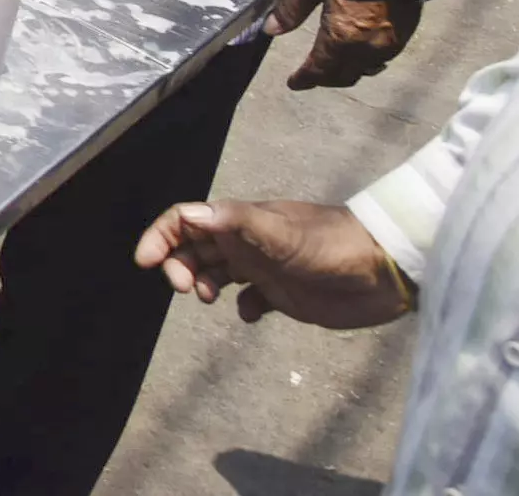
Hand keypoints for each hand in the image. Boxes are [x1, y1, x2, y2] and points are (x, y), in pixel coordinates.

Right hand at [133, 197, 411, 328]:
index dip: (160, 236)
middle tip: (186, 288)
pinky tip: (251, 315)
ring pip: (216, 273)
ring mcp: (265, 269)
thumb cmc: (331, 244)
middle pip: (193, 248)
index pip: (186, 221)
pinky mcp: (284, 296)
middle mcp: (246, 243)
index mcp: (239, 223)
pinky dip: (242, 309)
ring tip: (210, 299)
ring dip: (203, 285)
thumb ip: (234, 221)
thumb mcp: (280, 230)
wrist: (384, 270)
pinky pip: (250, 302)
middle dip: (177, 264)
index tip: (146, 261)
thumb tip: (187, 215)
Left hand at [282, 0, 420, 89]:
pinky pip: (381, 59)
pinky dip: (365, 60)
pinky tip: (356, 48)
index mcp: (342, 36)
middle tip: (309, 74)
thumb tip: (271, 29)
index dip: (304, 78)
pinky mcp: (404, 36)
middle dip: (323, 78)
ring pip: (364, 70)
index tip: (294, 82)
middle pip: (343, 76)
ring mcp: (389, 45)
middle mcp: (368, 48)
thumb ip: (291, 7)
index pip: (319, 71)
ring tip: (330, 62)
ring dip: (346, 70)